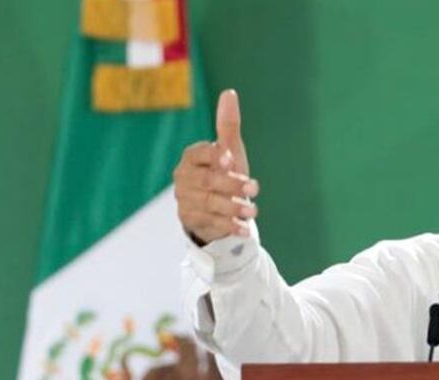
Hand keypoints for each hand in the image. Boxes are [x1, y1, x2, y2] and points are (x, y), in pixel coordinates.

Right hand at [174, 89, 260, 243]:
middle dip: (231, 184)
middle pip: (206, 181)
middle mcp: (183, 178)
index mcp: (191, 158)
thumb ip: (227, 126)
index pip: (198, 154)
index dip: (213, 157)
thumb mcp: (229, 151)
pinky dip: (228, 226)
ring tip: (253, 210)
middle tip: (254, 188)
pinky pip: (209, 223)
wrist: (218, 208)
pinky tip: (244, 229)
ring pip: (209, 203)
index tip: (231, 160)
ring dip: (233, 207)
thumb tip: (229, 93)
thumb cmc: (224, 173)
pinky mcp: (190, 220)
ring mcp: (185, 200)